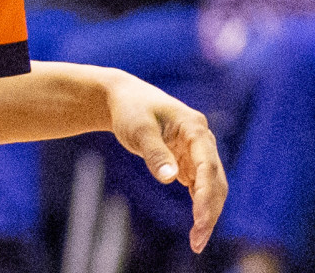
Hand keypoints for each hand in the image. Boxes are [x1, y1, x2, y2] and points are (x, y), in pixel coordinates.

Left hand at [104, 69, 226, 252]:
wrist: (123, 98)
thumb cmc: (130, 109)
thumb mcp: (138, 128)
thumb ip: (154, 153)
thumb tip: (170, 179)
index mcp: (195, 128)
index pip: (208, 166)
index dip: (206, 195)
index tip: (199, 221)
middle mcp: (202, 140)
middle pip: (215, 181)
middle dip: (210, 212)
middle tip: (197, 241)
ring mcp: (197, 151)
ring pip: (211, 186)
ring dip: (208, 212)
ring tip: (196, 241)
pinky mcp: (189, 159)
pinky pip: (200, 185)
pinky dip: (200, 204)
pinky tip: (196, 226)